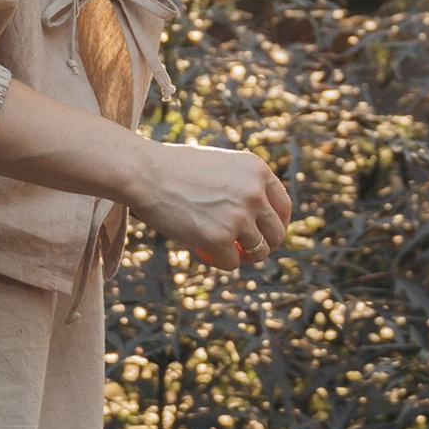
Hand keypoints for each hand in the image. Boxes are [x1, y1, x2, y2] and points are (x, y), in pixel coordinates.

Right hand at [131, 135, 290, 268]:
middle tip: (247, 251)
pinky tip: (203, 251)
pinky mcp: (220, 238)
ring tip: (225, 252)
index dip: (278, 225)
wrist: (144, 173)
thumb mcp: (220, 165)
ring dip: (243, 256)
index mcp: (258, 171)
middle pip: (277, 233)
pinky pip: (232, 263)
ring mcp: (239, 217)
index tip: (266, 235)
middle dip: (265, 246)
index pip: (284, 207)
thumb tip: (258, 217)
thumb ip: (242, 185)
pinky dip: (219, 261)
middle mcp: (255, 193)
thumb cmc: (174, 167)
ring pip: (258, 251)